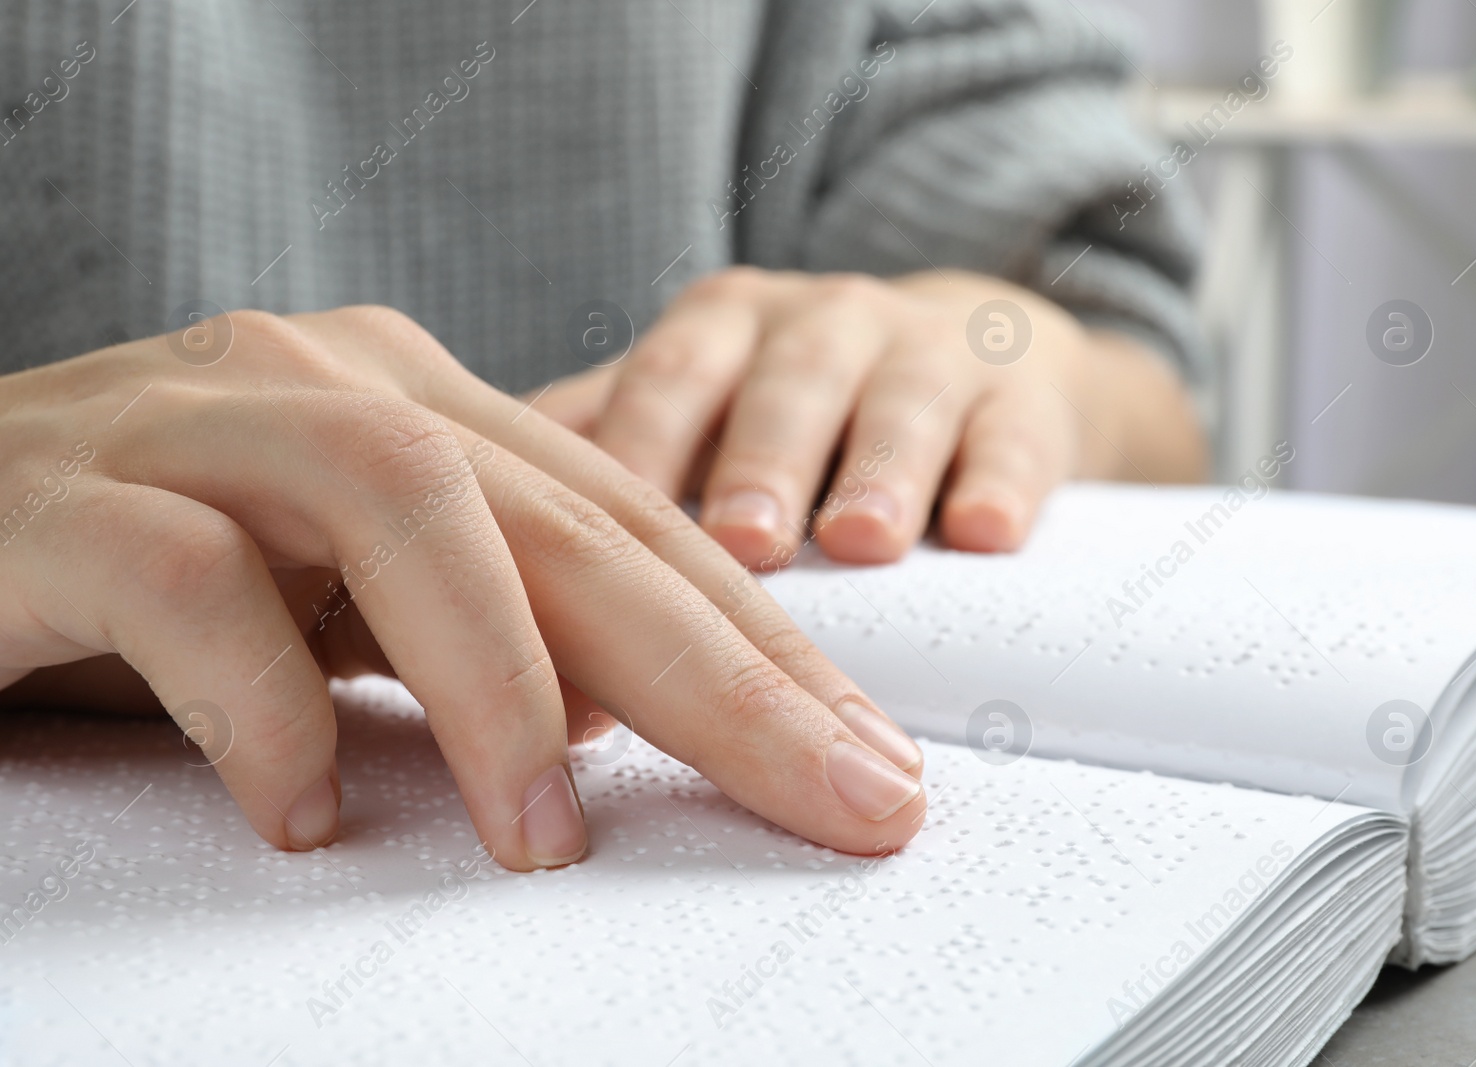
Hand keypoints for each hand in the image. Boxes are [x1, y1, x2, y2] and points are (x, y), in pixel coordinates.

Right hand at [0, 306, 926, 868]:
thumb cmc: (135, 580)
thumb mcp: (338, 603)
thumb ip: (468, 629)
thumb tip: (621, 720)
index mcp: (415, 401)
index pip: (636, 524)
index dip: (765, 645)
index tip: (868, 761)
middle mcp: (324, 380)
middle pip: (572, 520)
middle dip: (724, 674)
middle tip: (842, 798)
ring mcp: (193, 419)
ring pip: (409, 507)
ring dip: (503, 685)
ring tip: (545, 840)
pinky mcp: (59, 495)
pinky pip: (194, 583)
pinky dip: (270, 706)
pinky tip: (304, 812)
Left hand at [536, 267, 1205, 567]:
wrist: (974, 360)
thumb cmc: (792, 409)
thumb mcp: (697, 408)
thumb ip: (599, 446)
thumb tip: (451, 516)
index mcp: (723, 331)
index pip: (670, 381)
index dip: (640, 446)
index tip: (604, 528)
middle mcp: (822, 325)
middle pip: (785, 386)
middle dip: (758, 460)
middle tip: (739, 541)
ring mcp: (929, 357)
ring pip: (902, 404)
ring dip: (878, 469)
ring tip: (859, 540)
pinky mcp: (1023, 400)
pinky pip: (1016, 437)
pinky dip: (1002, 482)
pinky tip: (983, 535)